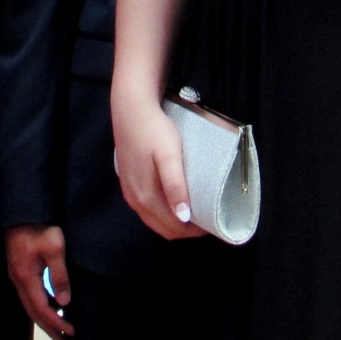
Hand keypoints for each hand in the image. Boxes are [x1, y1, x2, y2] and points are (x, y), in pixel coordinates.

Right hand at [5, 225, 72, 339]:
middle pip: (33, 312)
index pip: (41, 309)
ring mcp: (17, 275)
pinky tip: (53, 304)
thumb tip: (64, 301)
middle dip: (49, 327)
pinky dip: (41, 304)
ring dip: (45, 317)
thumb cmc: (39, 226)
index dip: (56, 323)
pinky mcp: (20, 269)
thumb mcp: (54, 248)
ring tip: (60, 327)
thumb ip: (59, 275)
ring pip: (30, 304)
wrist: (23, 210)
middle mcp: (18, 280)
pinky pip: (30, 294)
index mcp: (26, 277)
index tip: (70, 332)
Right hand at [112, 91, 204, 240]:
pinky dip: (162, 213)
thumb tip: (183, 217)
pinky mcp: (128, 184)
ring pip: (154, 220)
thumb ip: (175, 186)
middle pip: (164, 228)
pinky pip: (146, 209)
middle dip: (185, 229)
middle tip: (207, 219)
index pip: (173, 228)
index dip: (194, 231)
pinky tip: (174, 201)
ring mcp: (129, 193)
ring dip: (173, 222)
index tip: (213, 223)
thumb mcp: (169, 155)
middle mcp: (135, 200)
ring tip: (194, 211)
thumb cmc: (153, 130)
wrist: (130, 108)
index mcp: (146, 197)